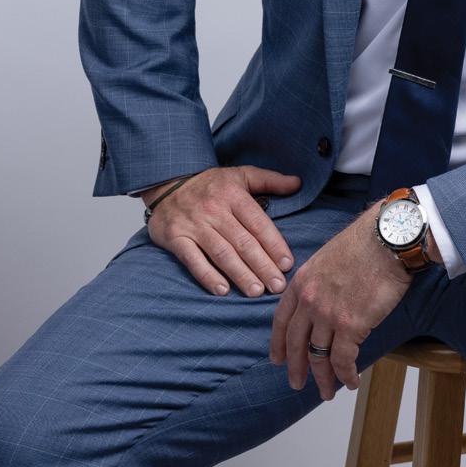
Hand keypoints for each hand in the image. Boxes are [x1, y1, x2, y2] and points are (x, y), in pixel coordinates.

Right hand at [143, 165, 302, 296]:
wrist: (167, 182)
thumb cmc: (210, 184)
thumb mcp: (241, 175)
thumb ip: (270, 180)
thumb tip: (298, 183)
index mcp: (234, 195)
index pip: (258, 223)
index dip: (274, 245)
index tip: (287, 264)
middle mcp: (215, 210)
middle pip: (243, 242)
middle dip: (263, 266)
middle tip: (277, 286)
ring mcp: (194, 225)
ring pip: (221, 253)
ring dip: (240, 274)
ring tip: (256, 291)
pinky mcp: (175, 238)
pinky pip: (192, 260)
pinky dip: (207, 276)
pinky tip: (223, 290)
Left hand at [269, 211, 412, 400]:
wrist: (387, 239)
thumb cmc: (365, 242)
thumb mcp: (328, 257)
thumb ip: (319, 281)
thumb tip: (324, 300)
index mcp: (301, 282)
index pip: (282, 321)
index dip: (278, 344)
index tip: (278, 359)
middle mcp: (309, 301)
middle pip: (297, 344)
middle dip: (296, 368)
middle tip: (297, 383)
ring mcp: (328, 315)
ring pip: (319, 356)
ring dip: (323, 378)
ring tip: (327, 392)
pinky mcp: (351, 325)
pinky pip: (344, 359)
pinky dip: (347, 375)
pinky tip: (352, 381)